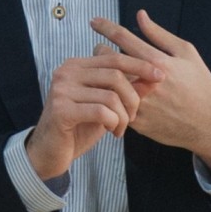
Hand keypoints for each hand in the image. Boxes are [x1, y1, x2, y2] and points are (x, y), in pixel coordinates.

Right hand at [25, 52, 161, 177]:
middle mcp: (66, 72)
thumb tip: (154, 77)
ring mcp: (61, 90)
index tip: (160, 76)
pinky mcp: (61, 110)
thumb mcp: (107, 106)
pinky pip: (101, 112)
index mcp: (76, 65)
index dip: (139, 66)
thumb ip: (127, 90)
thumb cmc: (80, 128)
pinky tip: (112, 132)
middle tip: (134, 116)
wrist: (50, 153)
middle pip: (115, 74)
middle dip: (133, 97)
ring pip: (110, 95)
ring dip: (123, 116)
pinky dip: (113, 123)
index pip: (114, 58)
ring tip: (120, 129)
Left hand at [90, 11, 210, 178]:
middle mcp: (146, 82)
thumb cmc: (200, 84)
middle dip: (101, 51)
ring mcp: (140, 103)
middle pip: (109, 60)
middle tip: (101, 49)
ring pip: (109, 83)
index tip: (94, 21)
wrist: (209, 123)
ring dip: (103, 74)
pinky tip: (112, 90)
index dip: (106, 27)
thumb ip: (159, 34)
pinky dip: (111, 95)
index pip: (124, 38)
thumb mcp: (186, 53)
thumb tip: (140, 15)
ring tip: (106, 70)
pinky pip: (115, 104)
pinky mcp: (137, 121)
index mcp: (158, 62)